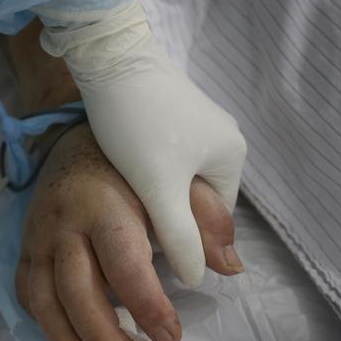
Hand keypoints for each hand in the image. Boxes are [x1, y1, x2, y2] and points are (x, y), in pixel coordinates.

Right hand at [15, 122, 242, 340]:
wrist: (76, 137)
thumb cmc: (134, 162)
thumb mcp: (178, 179)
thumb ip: (205, 221)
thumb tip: (231, 268)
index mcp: (106, 204)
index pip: (125, 265)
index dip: (149, 307)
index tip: (172, 337)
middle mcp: (65, 223)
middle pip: (77, 292)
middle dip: (106, 338)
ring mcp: (39, 236)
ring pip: (44, 300)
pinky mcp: (26, 245)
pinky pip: (27, 292)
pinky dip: (46, 324)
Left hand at [39, 0, 246, 287]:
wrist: (109, 58)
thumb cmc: (139, 125)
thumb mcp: (162, 189)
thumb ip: (182, 238)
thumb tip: (199, 281)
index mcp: (232, 156)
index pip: (216, 217)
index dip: (186, 236)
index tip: (152, 242)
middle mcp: (222, 139)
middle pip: (198, 199)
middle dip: (171, 214)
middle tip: (136, 220)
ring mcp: (198, 124)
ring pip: (181, 180)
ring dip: (158, 193)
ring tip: (128, 197)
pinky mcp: (172, 115)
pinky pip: (168, 159)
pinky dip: (151, 171)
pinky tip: (126, 173)